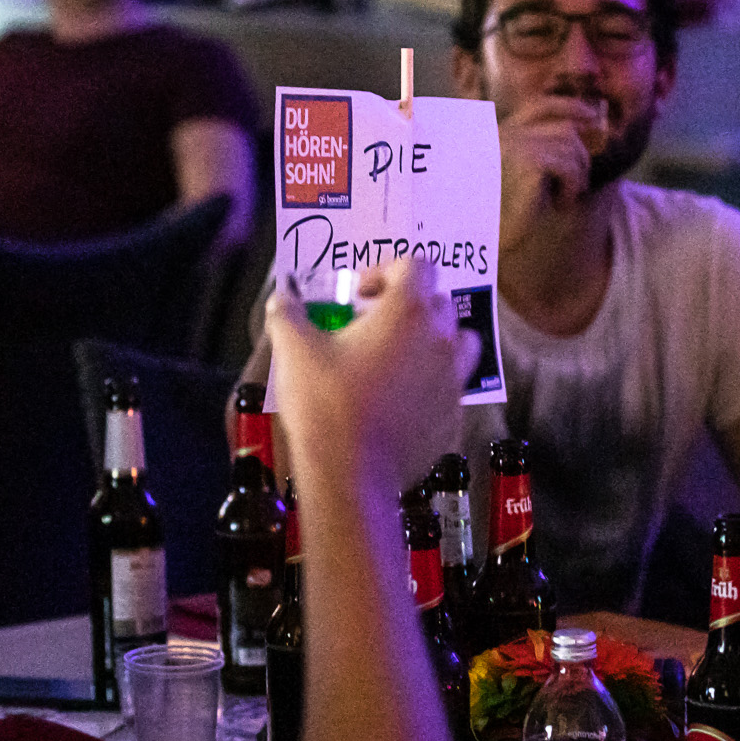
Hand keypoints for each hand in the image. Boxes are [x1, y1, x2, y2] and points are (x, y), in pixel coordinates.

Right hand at [264, 257, 479, 507]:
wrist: (351, 475)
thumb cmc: (324, 405)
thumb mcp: (294, 349)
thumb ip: (288, 312)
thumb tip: (282, 297)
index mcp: (407, 312)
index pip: (417, 265)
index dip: (387, 270)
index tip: (361, 294)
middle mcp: (441, 339)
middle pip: (438, 302)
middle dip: (407, 306)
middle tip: (370, 326)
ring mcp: (454, 379)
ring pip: (458, 343)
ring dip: (432, 341)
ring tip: (398, 358)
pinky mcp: (455, 415)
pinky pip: (451, 386)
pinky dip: (432, 384)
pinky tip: (400, 400)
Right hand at [498, 96, 602, 250]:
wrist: (486, 236)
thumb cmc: (505, 212)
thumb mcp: (525, 173)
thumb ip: (543, 149)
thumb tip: (585, 127)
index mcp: (501, 132)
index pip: (542, 107)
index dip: (570, 108)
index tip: (592, 117)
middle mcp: (506, 133)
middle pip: (565, 129)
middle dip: (580, 157)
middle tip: (577, 184)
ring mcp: (516, 146)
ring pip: (571, 149)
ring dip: (576, 177)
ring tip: (563, 198)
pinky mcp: (528, 163)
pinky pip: (569, 168)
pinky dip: (572, 188)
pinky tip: (559, 205)